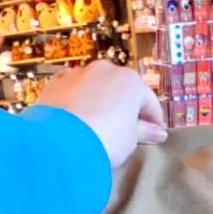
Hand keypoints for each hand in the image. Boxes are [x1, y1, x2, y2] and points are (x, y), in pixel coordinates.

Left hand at [35, 60, 166, 169]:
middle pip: (120, 90)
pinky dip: (75, 101)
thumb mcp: (131, 140)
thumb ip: (143, 132)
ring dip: (98, 101)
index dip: (153, 120)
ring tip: (96, 125)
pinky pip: (71, 91)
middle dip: (124, 107)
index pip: (149, 102)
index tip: (154, 134)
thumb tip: (158, 132)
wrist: (60, 142)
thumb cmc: (105, 140)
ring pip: (94, 87)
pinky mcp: (55, 83)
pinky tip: (74, 118)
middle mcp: (105, 70)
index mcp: (131, 81)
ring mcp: (78, 74)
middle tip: (124, 130)